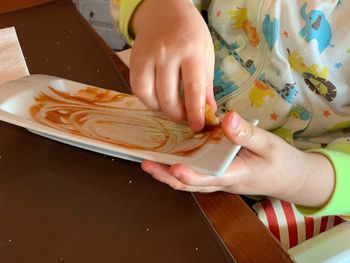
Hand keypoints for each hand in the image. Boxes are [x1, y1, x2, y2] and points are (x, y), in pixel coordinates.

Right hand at [130, 0, 215, 131]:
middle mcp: (167, 53)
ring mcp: (147, 56)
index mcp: (191, 51)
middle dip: (177, 114)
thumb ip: (206, 82)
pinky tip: (157, 98)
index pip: (193, 89)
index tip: (198, 126)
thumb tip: (209, 110)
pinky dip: (147, 100)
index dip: (195, 112)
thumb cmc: (189, 32)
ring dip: (160, 109)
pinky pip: (136, 88)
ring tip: (170, 107)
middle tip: (184, 118)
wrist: (163, 10)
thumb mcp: (206, 53)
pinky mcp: (134, 60)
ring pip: (148, 95)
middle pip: (168, 96)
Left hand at [142, 111, 334, 207]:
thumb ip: (247, 133)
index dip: (191, 175)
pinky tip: (172, 156)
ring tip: (150, 162)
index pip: (209, 179)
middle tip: (147, 164)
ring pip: (191, 182)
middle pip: (191, 184)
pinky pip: (198, 174)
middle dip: (167, 176)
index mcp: (236, 176)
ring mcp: (220, 180)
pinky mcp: (219, 175)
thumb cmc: (283, 163)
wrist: (292, 178)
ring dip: (170, 174)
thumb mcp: (270, 145)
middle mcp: (223, 182)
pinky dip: (182, 168)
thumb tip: (226, 118)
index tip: (174, 167)